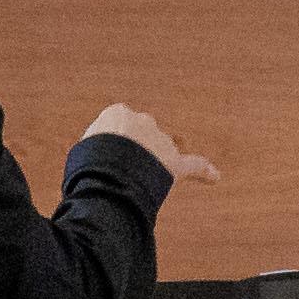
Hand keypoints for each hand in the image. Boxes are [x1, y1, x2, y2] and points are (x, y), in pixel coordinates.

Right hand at [84, 101, 218, 181]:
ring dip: (151, 169)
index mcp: (118, 113)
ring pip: (161, 155)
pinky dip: (205, 172)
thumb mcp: (82, 150)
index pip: (117, 128)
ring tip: (134, 184)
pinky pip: (194, 166)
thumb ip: (98, 149)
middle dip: (134, 154)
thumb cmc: (86, 164)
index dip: (109, 148)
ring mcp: (161, 142)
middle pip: (142, 138)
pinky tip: (215, 177)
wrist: (106, 171)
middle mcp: (143, 122)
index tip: (100, 161)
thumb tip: (102, 159)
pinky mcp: (174, 164)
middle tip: (117, 173)